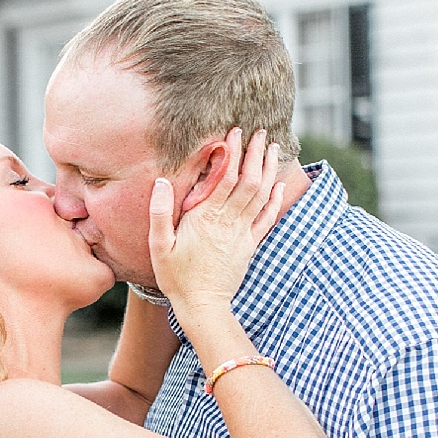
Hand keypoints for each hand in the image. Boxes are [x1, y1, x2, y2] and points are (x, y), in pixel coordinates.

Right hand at [148, 128, 284, 315]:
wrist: (203, 306)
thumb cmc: (176, 277)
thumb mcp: (159, 246)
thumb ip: (159, 213)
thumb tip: (161, 182)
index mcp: (206, 217)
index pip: (225, 177)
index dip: (233, 152)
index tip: (235, 132)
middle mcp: (229, 221)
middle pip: (249, 180)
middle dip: (256, 153)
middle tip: (261, 132)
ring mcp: (243, 233)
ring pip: (261, 195)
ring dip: (269, 169)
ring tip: (273, 148)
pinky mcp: (250, 245)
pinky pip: (267, 218)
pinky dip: (275, 199)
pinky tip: (279, 185)